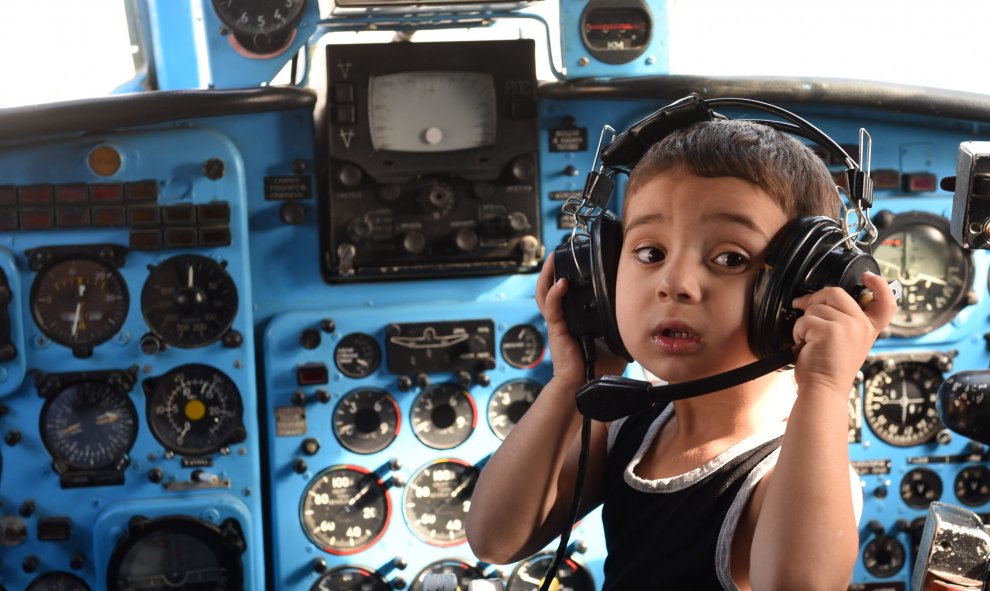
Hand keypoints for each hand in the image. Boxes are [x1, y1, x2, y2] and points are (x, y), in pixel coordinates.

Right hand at [536, 252, 627, 388]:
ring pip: (545, 293)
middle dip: (553, 269)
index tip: (577, 260)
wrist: (585, 385)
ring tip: (553, 259)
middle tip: (559, 252)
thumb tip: (639, 312)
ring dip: (548, 275)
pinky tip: (561, 283)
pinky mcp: (557, 329)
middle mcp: (565, 318)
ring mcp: (559, 322)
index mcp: (576, 319)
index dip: (569, 276)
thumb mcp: (614, 340)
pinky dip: (555, 294)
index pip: (570, 293)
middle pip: (551, 288)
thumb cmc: (598, 368)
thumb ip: (621, 325)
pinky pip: (552, 307)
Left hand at [790, 271, 895, 396]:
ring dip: (804, 322)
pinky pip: (804, 320)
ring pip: (816, 306)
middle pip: (836, 293)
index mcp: (869, 328)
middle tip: (802, 307)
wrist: (824, 390)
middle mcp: (862, 325)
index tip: (868, 276)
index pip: (886, 302)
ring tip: (808, 340)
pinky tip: (804, 345)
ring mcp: (847, 326)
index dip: (880, 285)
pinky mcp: (829, 330)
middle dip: (814, 298)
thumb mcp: (847, 342)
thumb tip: (821, 299)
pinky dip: (798, 332)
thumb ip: (845, 322)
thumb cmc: (828, 368)